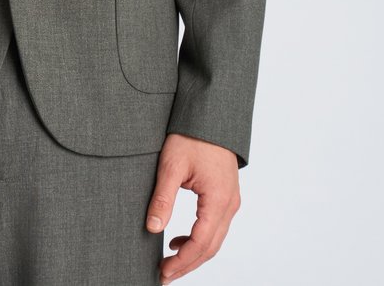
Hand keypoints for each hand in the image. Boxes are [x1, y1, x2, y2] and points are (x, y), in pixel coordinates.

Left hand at [145, 132, 240, 283]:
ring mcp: (231, 200)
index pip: (201, 243)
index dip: (182, 262)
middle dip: (188, 264)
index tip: (163, 272)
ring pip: (214, 239)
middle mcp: (229, 204)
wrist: (211, 114)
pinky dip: (199, 239)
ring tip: (169, 262)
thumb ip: (163, 198)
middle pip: (210, 247)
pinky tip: (180, 240)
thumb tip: (152, 228)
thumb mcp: (171, 165)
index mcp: (218, 200)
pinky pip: (215, 226)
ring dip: (194, 254)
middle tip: (164, 274)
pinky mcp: (226, 194)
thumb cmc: (192, 135)